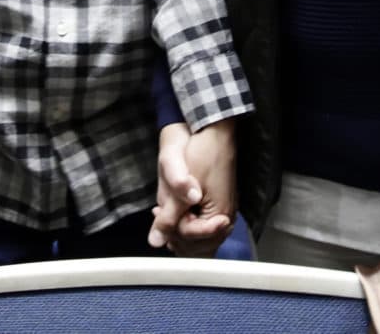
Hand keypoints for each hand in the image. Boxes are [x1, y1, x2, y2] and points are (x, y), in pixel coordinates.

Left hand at [148, 119, 237, 256]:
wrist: (214, 131)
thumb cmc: (202, 153)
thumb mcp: (180, 185)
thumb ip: (169, 217)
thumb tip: (154, 242)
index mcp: (219, 218)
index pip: (190, 239)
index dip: (171, 227)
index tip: (160, 209)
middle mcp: (224, 221)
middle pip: (195, 246)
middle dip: (175, 232)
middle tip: (161, 211)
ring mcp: (222, 215)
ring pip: (198, 241)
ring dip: (179, 229)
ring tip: (165, 212)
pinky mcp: (218, 209)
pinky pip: (202, 229)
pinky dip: (186, 225)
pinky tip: (176, 213)